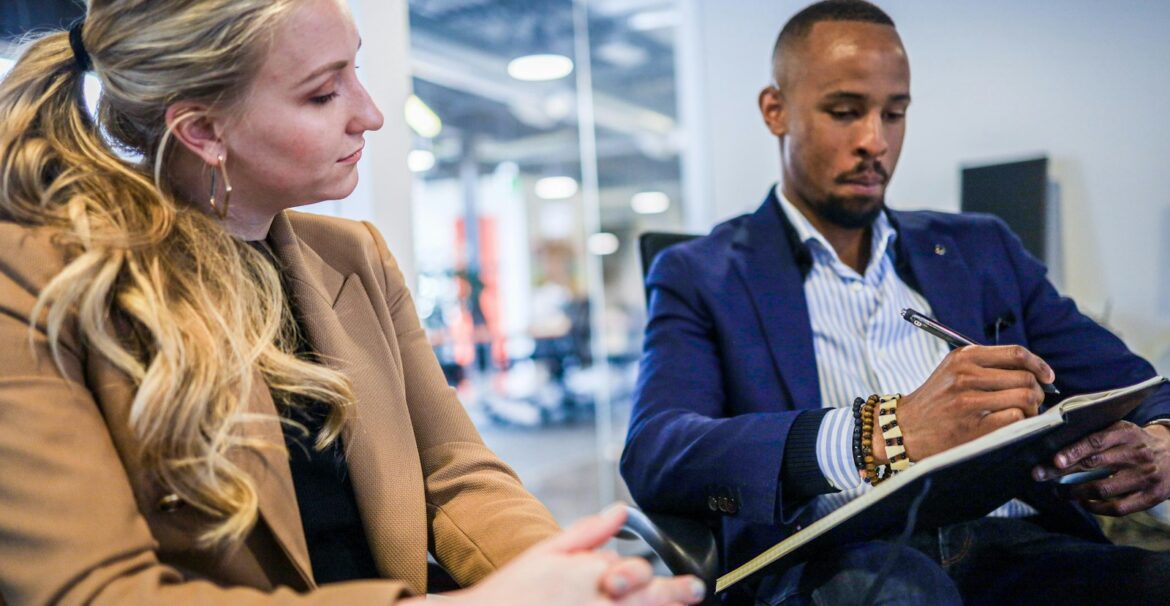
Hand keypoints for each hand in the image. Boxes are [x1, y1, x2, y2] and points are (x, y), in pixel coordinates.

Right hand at [447, 505, 705, 605]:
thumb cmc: (514, 589)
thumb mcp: (547, 551)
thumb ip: (588, 532)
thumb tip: (620, 509)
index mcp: (585, 573)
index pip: (633, 570)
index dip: (653, 575)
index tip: (682, 581)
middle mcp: (592, 600)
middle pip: (642, 595)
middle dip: (672, 593)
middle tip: (694, 590)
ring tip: (680, 602)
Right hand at [889, 345, 1052, 461]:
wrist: (905, 428)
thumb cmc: (936, 400)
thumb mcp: (953, 370)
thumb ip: (986, 365)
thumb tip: (1032, 370)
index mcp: (964, 357)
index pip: (1016, 354)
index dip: (1039, 365)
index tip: (1047, 377)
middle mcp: (966, 375)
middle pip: (1025, 377)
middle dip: (1037, 391)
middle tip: (1033, 401)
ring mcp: (969, 401)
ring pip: (1024, 397)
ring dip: (1032, 408)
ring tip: (1023, 414)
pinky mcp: (973, 426)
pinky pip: (1015, 418)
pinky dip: (1021, 422)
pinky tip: (1012, 425)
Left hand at [1032, 422, 1169, 515]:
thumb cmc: (1137, 442)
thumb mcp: (1123, 429)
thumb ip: (1098, 434)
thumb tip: (1058, 442)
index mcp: (1127, 433)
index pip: (1096, 442)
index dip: (1074, 451)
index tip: (1054, 460)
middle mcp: (1137, 455)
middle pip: (1093, 465)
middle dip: (1061, 471)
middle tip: (1038, 474)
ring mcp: (1145, 477)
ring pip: (1103, 489)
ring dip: (1075, 492)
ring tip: (1058, 492)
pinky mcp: (1152, 496)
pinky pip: (1118, 508)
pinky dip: (1097, 508)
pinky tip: (1083, 503)